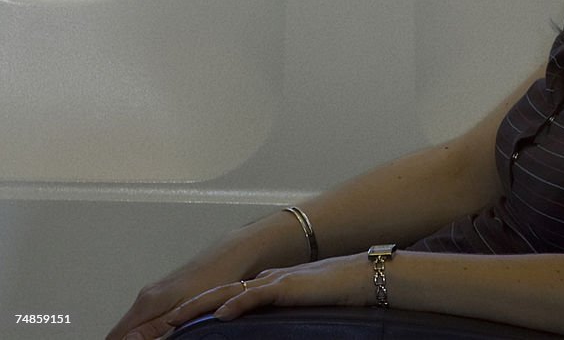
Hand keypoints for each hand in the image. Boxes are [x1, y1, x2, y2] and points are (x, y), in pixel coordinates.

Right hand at [105, 237, 261, 339]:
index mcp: (146, 302)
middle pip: (123, 332)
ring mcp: (156, 293)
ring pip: (136, 325)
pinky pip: (149, 317)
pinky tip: (166, 334)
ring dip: (142, 337)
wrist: (231, 254)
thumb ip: (154, 330)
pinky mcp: (166, 292)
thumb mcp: (185, 311)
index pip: (115, 336)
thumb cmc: (214, 279)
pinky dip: (151, 330)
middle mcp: (146, 296)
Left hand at [163, 255, 372, 326]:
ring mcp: (275, 281)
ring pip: (228, 292)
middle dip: (189, 308)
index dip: (201, 309)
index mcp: (268, 286)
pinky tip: (220, 315)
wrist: (362, 276)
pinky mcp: (288, 285)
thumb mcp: (301, 307)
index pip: (226, 297)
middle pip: (218, 293)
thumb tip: (260, 325)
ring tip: (174, 321)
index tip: (176, 324)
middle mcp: (266, 280)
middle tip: (163, 324)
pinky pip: (256, 294)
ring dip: (200, 307)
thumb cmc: (338, 294)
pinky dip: (236, 304)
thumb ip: (280, 311)